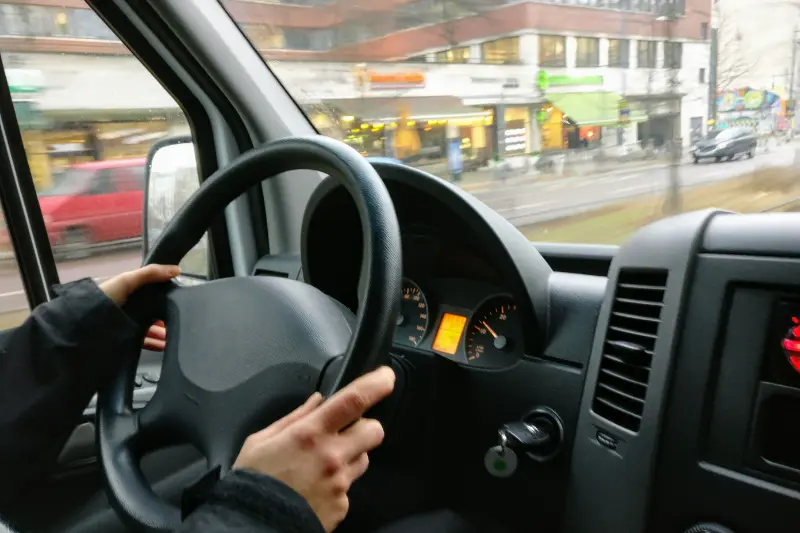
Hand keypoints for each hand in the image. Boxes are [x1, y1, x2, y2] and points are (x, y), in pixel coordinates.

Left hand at [99, 265, 178, 350]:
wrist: (79, 326)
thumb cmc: (103, 299)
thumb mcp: (126, 281)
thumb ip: (150, 274)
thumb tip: (177, 270)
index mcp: (131, 293)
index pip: (154, 294)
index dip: (167, 296)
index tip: (182, 300)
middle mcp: (131, 308)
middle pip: (154, 312)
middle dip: (168, 317)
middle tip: (182, 322)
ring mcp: (128, 325)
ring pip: (151, 328)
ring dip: (163, 333)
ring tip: (176, 337)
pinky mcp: (125, 340)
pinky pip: (144, 342)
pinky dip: (155, 344)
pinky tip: (165, 346)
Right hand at [233, 366, 395, 531]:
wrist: (252, 526)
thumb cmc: (252, 482)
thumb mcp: (261, 441)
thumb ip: (294, 417)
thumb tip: (318, 400)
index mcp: (310, 433)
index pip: (355, 400)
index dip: (376, 384)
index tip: (385, 377)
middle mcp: (332, 456)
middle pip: (374, 431)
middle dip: (364, 427)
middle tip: (344, 432)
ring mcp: (340, 483)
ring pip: (364, 458)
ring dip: (351, 456)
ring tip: (323, 465)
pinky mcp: (341, 506)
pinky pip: (349, 488)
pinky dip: (338, 485)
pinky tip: (316, 489)